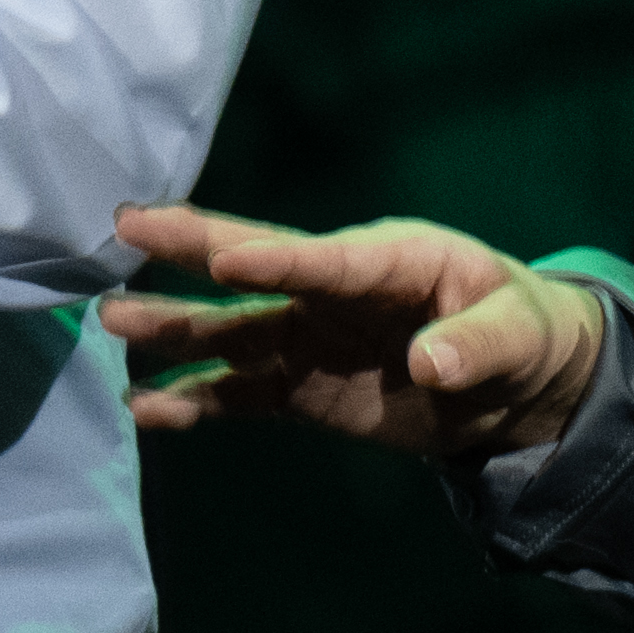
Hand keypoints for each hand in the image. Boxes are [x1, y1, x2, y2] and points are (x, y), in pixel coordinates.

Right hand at [111, 205, 627, 458]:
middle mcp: (335, 291)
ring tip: (110, 324)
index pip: (327, 257)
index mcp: (392, 259)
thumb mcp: (521, 333)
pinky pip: (238, 394)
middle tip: (124, 223)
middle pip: (256, 267)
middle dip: (194, 246)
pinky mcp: (300, 389)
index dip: (279, 257)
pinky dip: (194, 401)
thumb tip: (432, 364)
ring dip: (174, 330)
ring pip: (231, 331)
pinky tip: (145, 408)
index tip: (226, 256)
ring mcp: (310, 339)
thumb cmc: (523, 331)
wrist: (515, 387)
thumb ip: (480, 344)